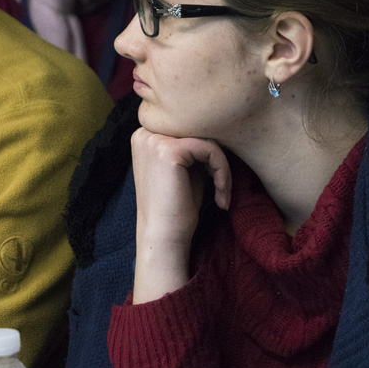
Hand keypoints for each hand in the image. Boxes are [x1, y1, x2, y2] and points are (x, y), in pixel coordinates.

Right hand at [130, 129, 231, 300]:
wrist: (163, 238)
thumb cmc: (176, 208)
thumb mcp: (184, 169)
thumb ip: (194, 147)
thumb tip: (220, 129)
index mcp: (145, 135)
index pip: (189, 129)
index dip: (207, 152)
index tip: (216, 180)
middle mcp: (145, 133)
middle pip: (198, 131)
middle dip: (216, 159)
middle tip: (223, 189)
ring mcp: (154, 140)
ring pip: (207, 140)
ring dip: (222, 168)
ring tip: (223, 195)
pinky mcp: (169, 151)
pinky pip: (210, 150)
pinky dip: (223, 172)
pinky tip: (221, 196)